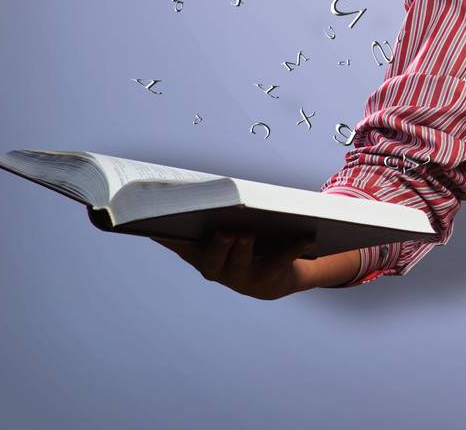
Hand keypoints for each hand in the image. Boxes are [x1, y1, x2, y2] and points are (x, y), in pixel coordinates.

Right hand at [148, 228, 320, 300]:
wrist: (273, 278)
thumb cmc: (242, 243)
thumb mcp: (223, 231)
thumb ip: (211, 211)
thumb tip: (188, 186)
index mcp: (201, 255)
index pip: (180, 246)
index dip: (168, 238)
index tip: (158, 224)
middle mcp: (218, 269)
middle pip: (212, 260)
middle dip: (214, 245)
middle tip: (218, 231)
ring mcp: (243, 277)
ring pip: (240, 263)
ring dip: (242, 249)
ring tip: (246, 233)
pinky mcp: (269, 277)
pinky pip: (282, 260)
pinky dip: (294, 247)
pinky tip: (307, 236)